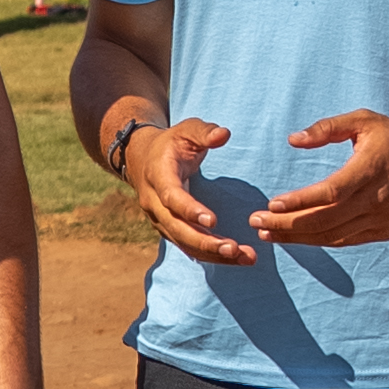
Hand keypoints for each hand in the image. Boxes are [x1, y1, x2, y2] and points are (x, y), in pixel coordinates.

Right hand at [124, 118, 258, 265]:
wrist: (143, 159)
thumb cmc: (171, 143)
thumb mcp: (186, 130)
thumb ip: (204, 132)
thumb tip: (224, 135)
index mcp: (158, 176)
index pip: (171, 197)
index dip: (190, 210)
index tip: (213, 220)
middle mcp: (154, 203)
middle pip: (177, 229)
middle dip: (205, 242)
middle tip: (234, 249)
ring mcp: (160, 219)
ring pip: (184, 243)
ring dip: (213, 254)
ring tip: (245, 258)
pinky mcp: (169, 229)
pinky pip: (188, 246)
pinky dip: (211, 255)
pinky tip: (237, 258)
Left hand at [248, 108, 388, 247]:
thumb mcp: (364, 121)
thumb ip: (328, 128)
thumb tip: (294, 139)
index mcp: (370, 170)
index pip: (330, 192)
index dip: (300, 202)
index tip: (271, 205)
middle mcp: (376, 199)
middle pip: (325, 220)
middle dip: (287, 226)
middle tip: (256, 223)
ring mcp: (381, 219)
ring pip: (333, 236)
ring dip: (298, 238)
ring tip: (269, 234)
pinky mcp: (385, 231)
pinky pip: (346, 240)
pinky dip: (320, 240)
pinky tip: (298, 237)